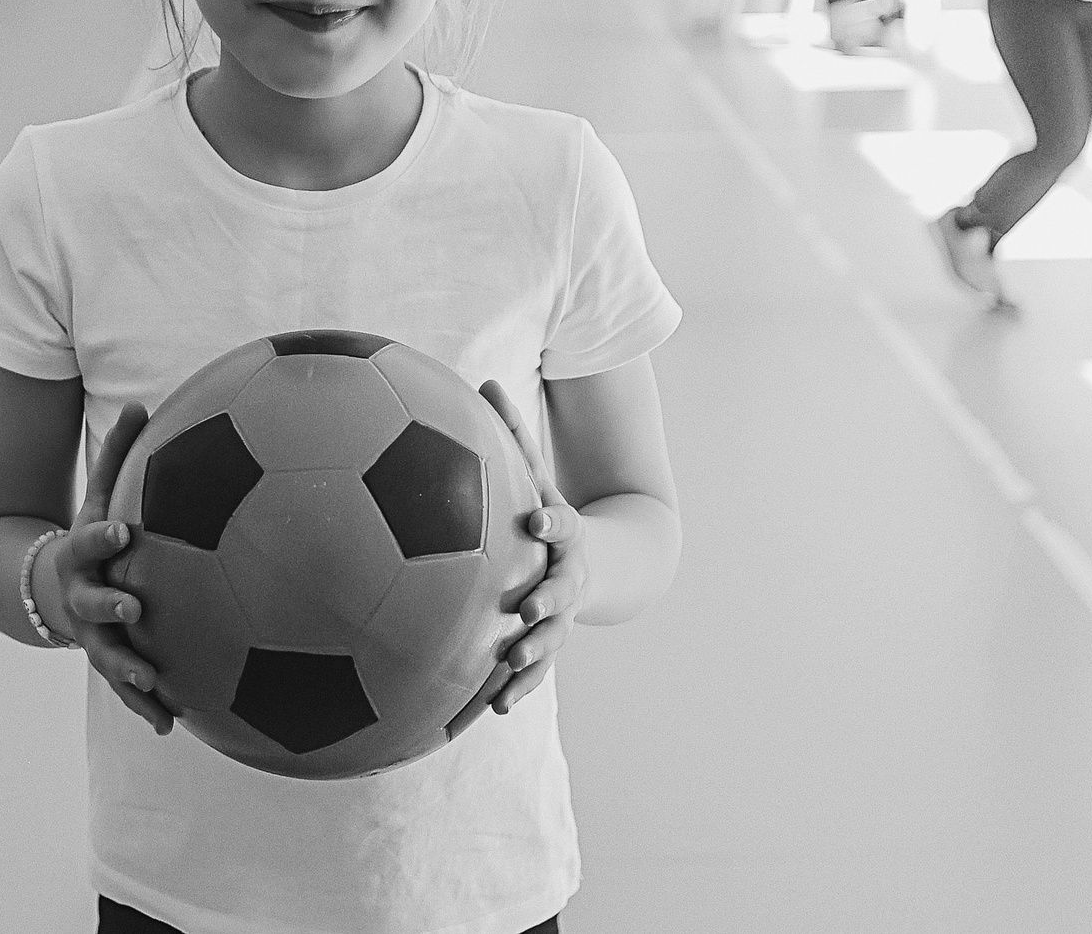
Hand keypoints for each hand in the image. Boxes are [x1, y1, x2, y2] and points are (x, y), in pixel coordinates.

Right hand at [48, 401, 176, 733]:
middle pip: (92, 604)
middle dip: (109, 606)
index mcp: (84, 553)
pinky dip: (145, 705)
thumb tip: (140, 402)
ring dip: (127, 670)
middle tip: (134, 609)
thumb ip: (118, 453)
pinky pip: (126, 687)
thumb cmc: (94, 532)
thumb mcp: (100, 493)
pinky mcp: (108, 660)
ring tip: (150, 680)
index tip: (123, 531)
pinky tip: (170, 724)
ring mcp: (92, 633)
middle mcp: (83, 596)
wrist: (47, 587)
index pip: (91, 540)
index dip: (103, 537)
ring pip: (107, 655)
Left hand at [478, 381, 586, 715]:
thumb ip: (513, 435)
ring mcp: (562, 615)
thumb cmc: (551, 514)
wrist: (607, 564)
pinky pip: (535, 671)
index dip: (552, 521)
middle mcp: (567, 577)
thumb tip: (484, 381)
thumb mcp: (540, 474)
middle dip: (547, 601)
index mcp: (564, 534)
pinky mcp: (549, 643)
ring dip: (532, 654)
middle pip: (562, 590)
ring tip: (509, 666)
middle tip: (524, 610)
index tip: (536, 519)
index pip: (562, 523)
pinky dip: (517, 690)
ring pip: (551, 638)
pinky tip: (491, 710)